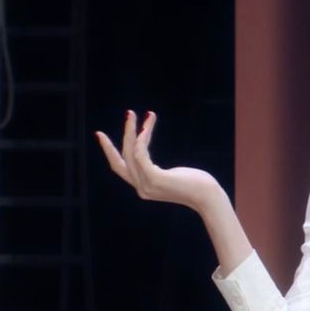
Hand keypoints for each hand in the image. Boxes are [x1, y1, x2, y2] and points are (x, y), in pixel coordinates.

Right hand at [95, 110, 221, 210]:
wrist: (208, 197)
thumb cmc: (196, 185)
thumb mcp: (172, 175)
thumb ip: (157, 170)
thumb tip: (148, 159)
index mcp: (144, 187)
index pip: (120, 167)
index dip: (109, 151)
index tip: (101, 135)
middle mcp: (141, 188)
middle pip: (121, 158)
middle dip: (124, 134)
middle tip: (129, 113)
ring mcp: (146, 185)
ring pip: (130, 152)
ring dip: (132, 130)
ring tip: (136, 114)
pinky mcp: (154, 179)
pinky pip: (140, 155)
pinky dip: (141, 139)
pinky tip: (146, 127)